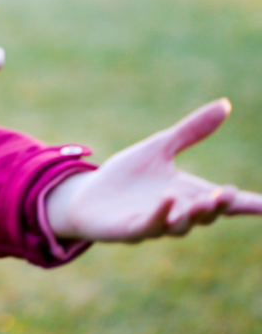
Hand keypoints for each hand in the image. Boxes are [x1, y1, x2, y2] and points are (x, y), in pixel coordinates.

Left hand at [47, 99, 261, 241]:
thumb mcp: (160, 147)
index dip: (250, 204)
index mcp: (189, 194)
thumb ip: (191, 131)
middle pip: (206, 214)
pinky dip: (160, 214)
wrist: (87, 197)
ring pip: (181, 225)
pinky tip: (167, 199)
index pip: (225, 201)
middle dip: (219, 205)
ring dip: (192, 213)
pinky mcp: (131, 229)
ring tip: (201, 199)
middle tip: (230, 193)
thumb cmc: (127, 176)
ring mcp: (155, 223)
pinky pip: (149, 226)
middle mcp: (178, 212)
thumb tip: (225, 104)